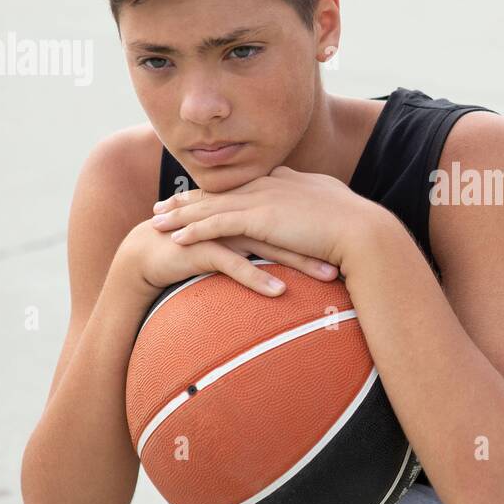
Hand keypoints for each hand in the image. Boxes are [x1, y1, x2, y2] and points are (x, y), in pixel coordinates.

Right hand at [114, 213, 335, 299]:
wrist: (147, 254)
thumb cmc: (198, 251)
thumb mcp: (238, 245)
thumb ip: (266, 242)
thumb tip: (300, 253)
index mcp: (251, 212)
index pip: (294, 220)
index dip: (324, 231)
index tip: (356, 245)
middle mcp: (240, 217)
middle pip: (288, 229)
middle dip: (321, 245)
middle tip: (353, 259)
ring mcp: (221, 231)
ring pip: (266, 245)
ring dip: (298, 261)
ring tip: (327, 276)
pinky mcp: (202, 248)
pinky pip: (234, 264)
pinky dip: (257, 277)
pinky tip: (279, 292)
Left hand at [149, 165, 385, 275]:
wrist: (363, 231)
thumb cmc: (357, 227)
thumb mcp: (335, 211)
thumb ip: (319, 210)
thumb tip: (317, 218)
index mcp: (288, 181)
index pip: (244, 184)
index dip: (219, 190)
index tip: (200, 195)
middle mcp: (271, 184)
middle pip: (220, 190)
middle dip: (189, 198)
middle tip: (163, 203)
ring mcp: (264, 199)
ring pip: (212, 206)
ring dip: (180, 214)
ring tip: (155, 221)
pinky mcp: (260, 218)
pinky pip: (218, 224)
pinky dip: (194, 230)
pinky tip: (174, 238)